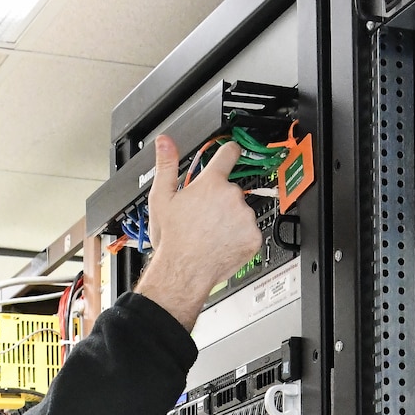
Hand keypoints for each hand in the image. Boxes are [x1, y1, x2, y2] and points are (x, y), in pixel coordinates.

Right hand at [134, 135, 263, 331]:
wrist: (183, 272)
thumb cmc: (172, 240)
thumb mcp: (162, 199)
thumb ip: (166, 165)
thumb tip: (165, 142)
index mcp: (211, 183)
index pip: (229, 153)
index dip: (230, 152)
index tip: (232, 153)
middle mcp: (231, 196)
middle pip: (232, 191)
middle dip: (221, 201)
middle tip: (205, 219)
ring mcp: (244, 217)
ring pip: (241, 213)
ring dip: (231, 221)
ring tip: (212, 235)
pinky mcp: (252, 237)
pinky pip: (249, 233)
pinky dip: (240, 239)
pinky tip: (222, 245)